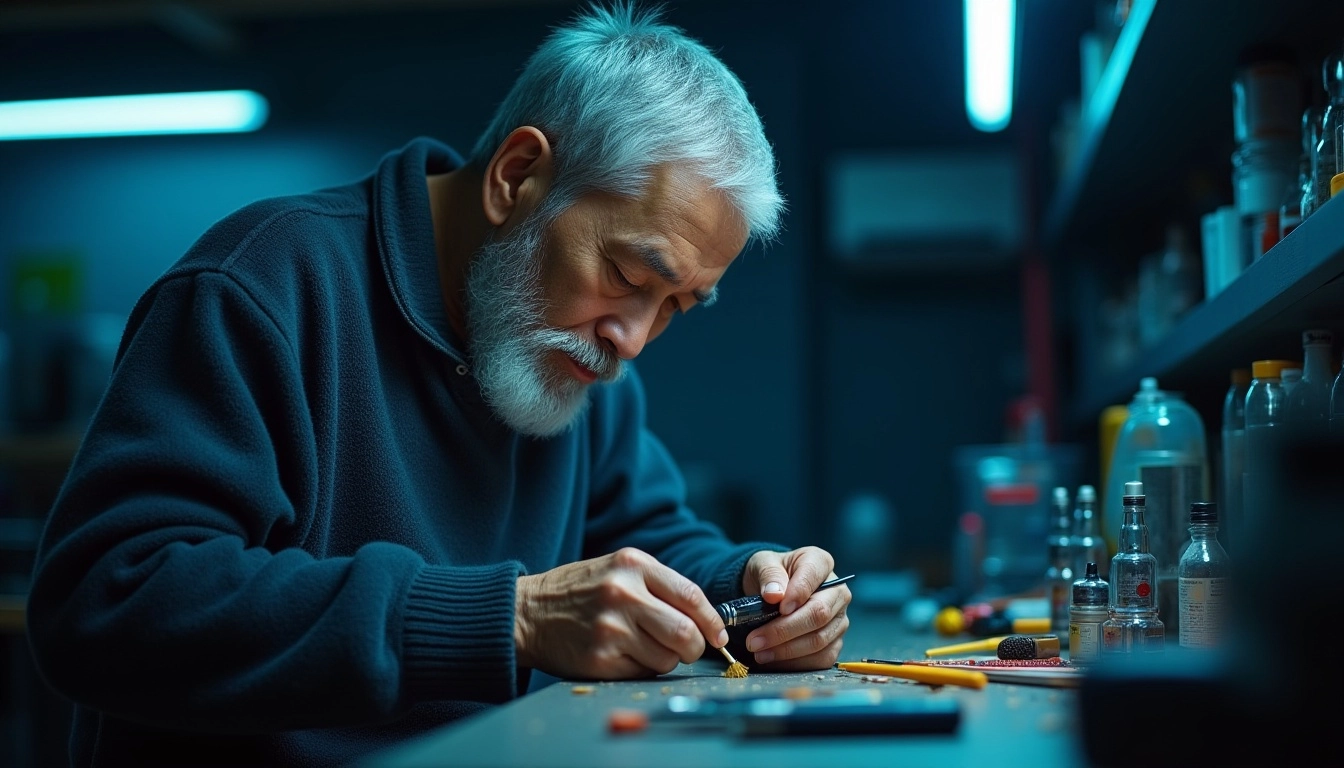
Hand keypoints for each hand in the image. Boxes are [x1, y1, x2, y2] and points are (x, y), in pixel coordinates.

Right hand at [514, 548, 727, 679]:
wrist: (528, 611)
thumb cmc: (581, 591)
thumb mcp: (618, 569)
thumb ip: (659, 586)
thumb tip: (706, 620)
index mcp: (633, 565)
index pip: (691, 596)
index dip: (712, 621)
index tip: (718, 635)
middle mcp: (623, 594)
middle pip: (685, 633)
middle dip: (694, 647)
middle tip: (686, 649)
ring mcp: (610, 628)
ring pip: (667, 658)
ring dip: (665, 659)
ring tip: (643, 647)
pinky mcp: (600, 658)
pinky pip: (642, 673)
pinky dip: (641, 669)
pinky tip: (621, 655)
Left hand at [740, 547, 850, 669]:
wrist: (773, 591)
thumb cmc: (771, 575)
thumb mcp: (763, 564)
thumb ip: (769, 575)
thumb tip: (774, 594)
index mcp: (820, 563)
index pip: (813, 578)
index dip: (797, 594)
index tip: (777, 607)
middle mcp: (837, 591)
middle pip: (819, 613)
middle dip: (784, 630)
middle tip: (754, 640)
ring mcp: (839, 618)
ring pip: (820, 640)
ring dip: (786, 650)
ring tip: (758, 652)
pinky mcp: (835, 641)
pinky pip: (822, 658)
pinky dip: (796, 663)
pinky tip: (774, 659)